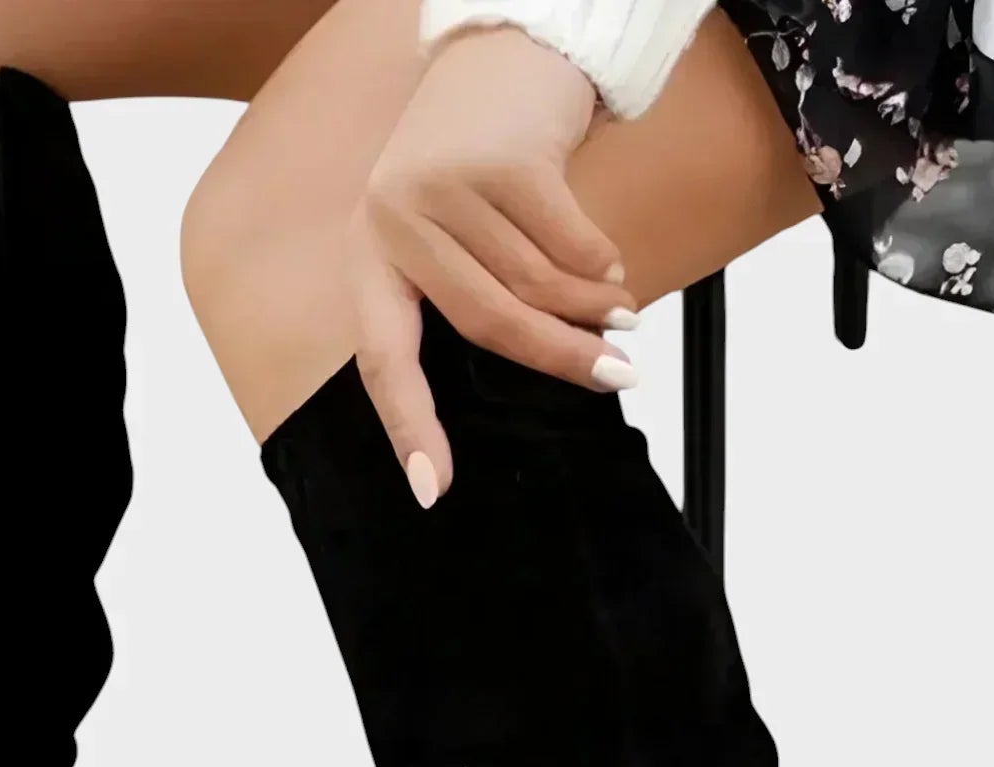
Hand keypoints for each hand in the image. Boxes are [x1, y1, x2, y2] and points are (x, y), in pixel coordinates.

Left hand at [352, 26, 637, 507]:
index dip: (410, 426)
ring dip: (593, 307)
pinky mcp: (501, 159)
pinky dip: (602, 263)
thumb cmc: (477, 161)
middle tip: (617, 378)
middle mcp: (393, 220)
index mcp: (370, 256)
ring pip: (538, 283)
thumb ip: (463, 294)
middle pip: (488, 322)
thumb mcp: (446, 230)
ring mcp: (443, 186)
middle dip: (561, 358)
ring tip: (623, 315)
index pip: (384, 359)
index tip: (431, 490)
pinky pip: (570, 243)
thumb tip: (532, 369)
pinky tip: (613, 267)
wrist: (500, 50)